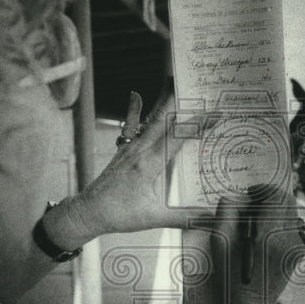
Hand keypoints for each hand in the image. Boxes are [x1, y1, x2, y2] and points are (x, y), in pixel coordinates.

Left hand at [47, 87, 209, 247]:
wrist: (88, 212)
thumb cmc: (118, 215)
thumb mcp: (154, 218)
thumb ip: (184, 218)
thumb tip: (210, 219)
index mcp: (149, 164)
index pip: (179, 137)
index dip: (199, 123)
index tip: (216, 114)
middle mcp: (139, 150)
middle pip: (165, 119)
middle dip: (183, 103)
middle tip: (199, 88)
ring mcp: (130, 148)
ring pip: (151, 120)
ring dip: (165, 103)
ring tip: (175, 84)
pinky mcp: (123, 151)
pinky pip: (133, 127)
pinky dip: (139, 112)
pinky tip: (138, 97)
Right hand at [210, 185, 304, 303]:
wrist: (249, 303)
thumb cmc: (230, 272)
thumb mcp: (219, 240)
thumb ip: (228, 211)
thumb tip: (241, 197)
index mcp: (267, 235)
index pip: (276, 196)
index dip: (264, 189)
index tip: (252, 192)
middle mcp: (287, 239)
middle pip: (287, 202)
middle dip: (270, 198)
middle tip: (254, 205)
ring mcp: (297, 247)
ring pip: (290, 214)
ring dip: (274, 213)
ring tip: (257, 226)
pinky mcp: (299, 253)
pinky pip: (291, 229)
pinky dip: (278, 226)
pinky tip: (264, 240)